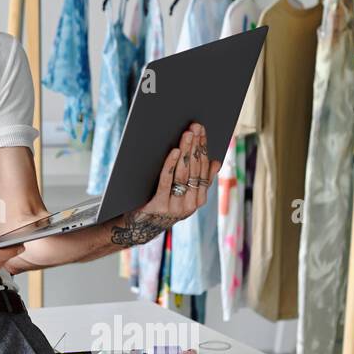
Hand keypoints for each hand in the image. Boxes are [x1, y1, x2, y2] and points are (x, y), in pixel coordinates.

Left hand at [109, 121, 220, 247]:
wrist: (138, 227)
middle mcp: (191, 204)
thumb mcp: (182, 194)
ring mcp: (176, 206)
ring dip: (186, 151)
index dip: (204, 148)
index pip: (204, 169)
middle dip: (195, 146)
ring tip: (186, 135)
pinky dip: (171, 165)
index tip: (202, 130)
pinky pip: (167, 182)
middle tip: (195, 127)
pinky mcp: (160, 206)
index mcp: (199, 199)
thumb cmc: (160, 203)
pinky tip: (174, 151)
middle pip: (194, 169)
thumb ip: (198, 180)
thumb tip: (216, 161)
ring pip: (183, 174)